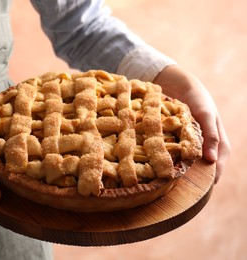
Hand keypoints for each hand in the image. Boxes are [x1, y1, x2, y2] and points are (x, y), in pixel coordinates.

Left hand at [153, 65, 230, 181]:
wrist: (178, 84)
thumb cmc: (197, 99)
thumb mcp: (206, 116)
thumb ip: (210, 136)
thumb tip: (211, 160)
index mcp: (216, 138)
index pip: (219, 160)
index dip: (215, 174)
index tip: (208, 188)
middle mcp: (203, 141)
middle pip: (204, 163)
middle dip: (198, 176)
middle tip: (189, 191)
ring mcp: (190, 141)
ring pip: (189, 159)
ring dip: (184, 170)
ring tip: (175, 183)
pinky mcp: (176, 138)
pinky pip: (175, 152)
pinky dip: (171, 160)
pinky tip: (162, 167)